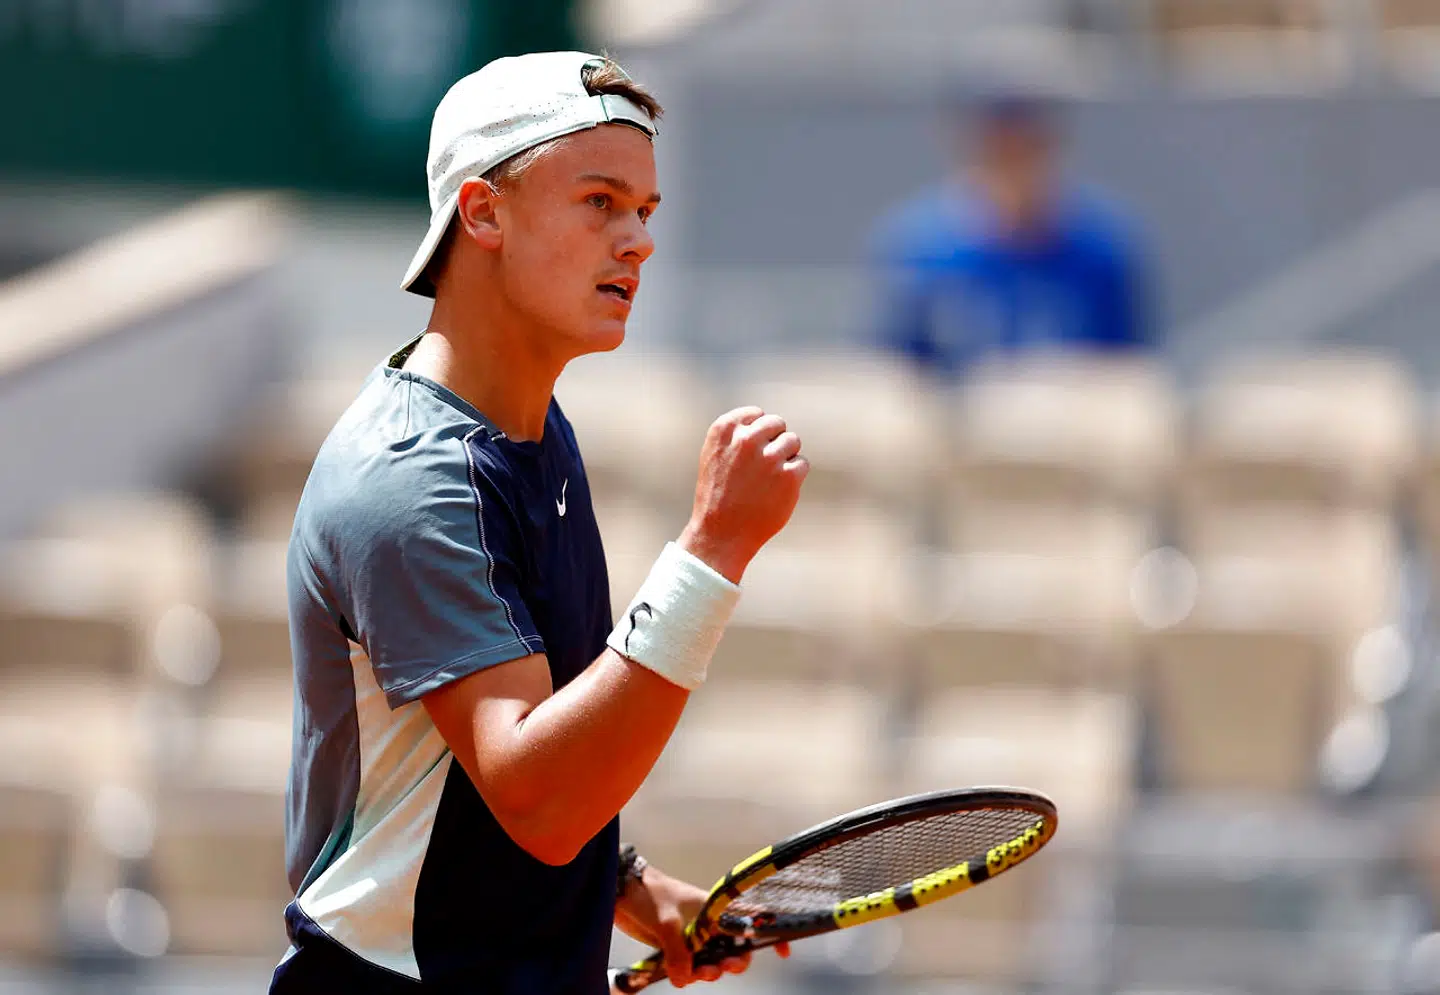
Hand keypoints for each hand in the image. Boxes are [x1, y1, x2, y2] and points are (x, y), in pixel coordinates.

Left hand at [614, 863, 789, 986]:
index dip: (769, 931)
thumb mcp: (666, 922)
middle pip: (734, 949)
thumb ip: (679, 952)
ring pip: (712, 962)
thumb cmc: (649, 894)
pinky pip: (690, 968)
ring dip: (709, 972)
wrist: (620, 892)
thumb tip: (684, 978)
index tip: (783, 950)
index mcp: (715, 908)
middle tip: (723, 967)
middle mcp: (708, 923)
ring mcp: (692, 937)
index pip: (750, 916)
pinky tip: (678, 975)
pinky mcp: (676, 948)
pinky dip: (688, 975)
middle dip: (734, 962)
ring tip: (699, 973)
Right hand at [680, 407, 808, 583]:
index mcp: (725, 430)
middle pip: (777, 424)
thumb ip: (736, 435)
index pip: (756, 414)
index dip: (758, 432)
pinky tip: (777, 492)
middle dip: (774, 441)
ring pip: (793, 441)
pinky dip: (794, 477)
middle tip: (763, 466)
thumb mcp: (715, 457)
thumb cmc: (718, 495)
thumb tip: (765, 421)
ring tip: (769, 480)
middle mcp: (747, 439)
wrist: (721, 534)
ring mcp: (769, 457)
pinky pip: (802, 464)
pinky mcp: (788, 476)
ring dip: (786, 458)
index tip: (751, 451)